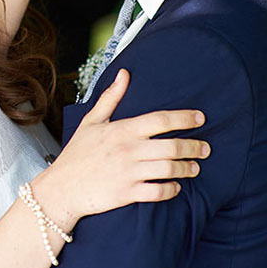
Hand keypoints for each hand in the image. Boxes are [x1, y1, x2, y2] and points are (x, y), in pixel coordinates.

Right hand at [39, 70, 206, 229]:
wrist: (61, 189)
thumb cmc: (77, 154)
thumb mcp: (91, 121)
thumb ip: (111, 97)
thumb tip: (125, 73)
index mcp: (122, 130)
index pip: (160, 119)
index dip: (184, 117)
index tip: (200, 118)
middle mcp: (128, 150)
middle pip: (172, 146)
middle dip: (194, 147)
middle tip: (205, 148)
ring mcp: (128, 173)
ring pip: (169, 169)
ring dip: (186, 168)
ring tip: (194, 167)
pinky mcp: (127, 194)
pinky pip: (158, 192)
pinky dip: (172, 190)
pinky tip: (176, 187)